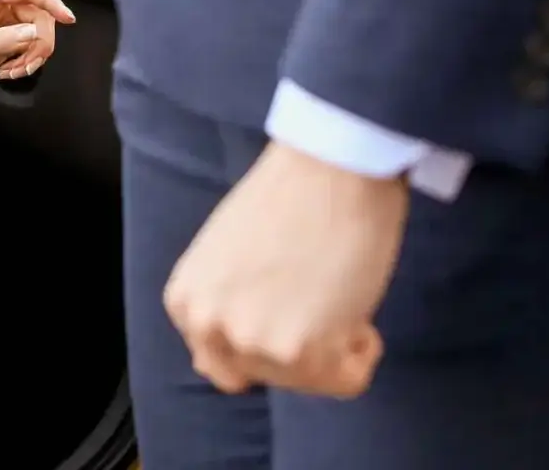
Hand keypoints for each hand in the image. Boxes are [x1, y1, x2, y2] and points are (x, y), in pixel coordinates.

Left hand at [0, 0, 73, 94]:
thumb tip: (35, 32)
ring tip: (13, 73)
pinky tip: (8, 73)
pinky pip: (29, 45)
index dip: (51, 3)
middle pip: (39, 15)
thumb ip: (1, 40)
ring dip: (33, 55)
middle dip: (39, 42)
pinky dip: (26, 61)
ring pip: (37, 32)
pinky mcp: (6, 39)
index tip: (69, 20)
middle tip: (26, 67)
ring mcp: (4, 22)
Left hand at [162, 142, 409, 398]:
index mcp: (185, 303)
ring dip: (333, 344)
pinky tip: (353, 301)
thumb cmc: (287, 198)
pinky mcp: (302, 349)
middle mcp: (209, 327)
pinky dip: (363, 350)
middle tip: (315, 291)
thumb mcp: (224, 258)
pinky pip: (348, 380)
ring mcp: (253, 341)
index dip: (266, 331)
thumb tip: (213, 364)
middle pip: (267, 376)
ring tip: (332, 287)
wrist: (330, 166)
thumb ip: (219, 308)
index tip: (285, 292)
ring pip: (309, 382)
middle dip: (298, 345)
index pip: (224, 361)